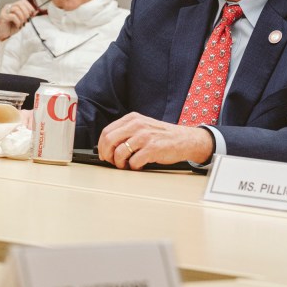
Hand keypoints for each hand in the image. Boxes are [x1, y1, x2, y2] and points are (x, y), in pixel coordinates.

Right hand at [0, 0, 35, 40]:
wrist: (3, 34)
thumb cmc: (12, 27)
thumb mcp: (23, 21)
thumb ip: (29, 16)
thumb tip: (36, 11)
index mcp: (13, 6)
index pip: (23, 1)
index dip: (29, 6)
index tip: (32, 13)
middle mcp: (9, 7)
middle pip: (20, 3)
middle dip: (26, 11)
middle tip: (27, 19)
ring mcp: (5, 11)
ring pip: (16, 9)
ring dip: (22, 17)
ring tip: (22, 23)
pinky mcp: (3, 16)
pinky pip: (13, 16)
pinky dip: (18, 21)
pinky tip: (18, 25)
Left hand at [97, 112, 213, 168]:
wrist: (185, 140)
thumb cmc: (162, 136)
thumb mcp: (143, 127)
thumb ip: (127, 132)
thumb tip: (108, 146)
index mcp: (133, 119)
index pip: (107, 131)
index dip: (101, 146)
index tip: (103, 154)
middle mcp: (137, 125)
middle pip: (109, 141)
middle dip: (107, 155)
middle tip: (112, 162)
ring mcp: (145, 136)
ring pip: (119, 153)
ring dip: (120, 163)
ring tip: (127, 165)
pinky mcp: (152, 148)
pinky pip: (133, 162)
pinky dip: (134, 167)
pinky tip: (139, 165)